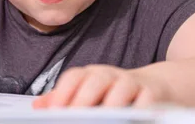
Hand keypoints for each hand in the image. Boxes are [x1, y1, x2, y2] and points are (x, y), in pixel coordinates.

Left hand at [33, 65, 170, 108]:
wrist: (155, 85)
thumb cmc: (113, 92)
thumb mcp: (89, 92)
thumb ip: (65, 98)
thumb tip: (39, 106)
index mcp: (91, 75)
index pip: (74, 77)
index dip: (63, 92)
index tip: (54, 111)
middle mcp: (110, 75)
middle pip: (95, 80)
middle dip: (83, 99)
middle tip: (75, 117)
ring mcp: (132, 82)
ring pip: (121, 88)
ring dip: (111, 104)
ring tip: (103, 119)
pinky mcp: (152, 92)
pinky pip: (147, 99)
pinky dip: (140, 109)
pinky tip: (130, 119)